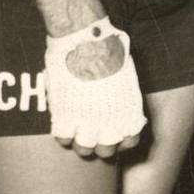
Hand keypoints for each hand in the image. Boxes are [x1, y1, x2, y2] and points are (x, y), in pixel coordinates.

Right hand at [58, 36, 140, 158]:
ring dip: (81, 142)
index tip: (115, 131)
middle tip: (94, 131)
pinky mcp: (65, 118)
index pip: (130, 141)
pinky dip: (63, 133)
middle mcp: (111, 123)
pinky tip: (64, 120)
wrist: (86, 42)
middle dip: (101, 143)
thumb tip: (120, 100)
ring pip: (84, 150)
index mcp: (129, 112)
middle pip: (106, 151)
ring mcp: (87, 123)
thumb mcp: (126, 74)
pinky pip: (63, 138)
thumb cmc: (109, 50)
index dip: (122, 138)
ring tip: (78, 129)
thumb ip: (124, 95)